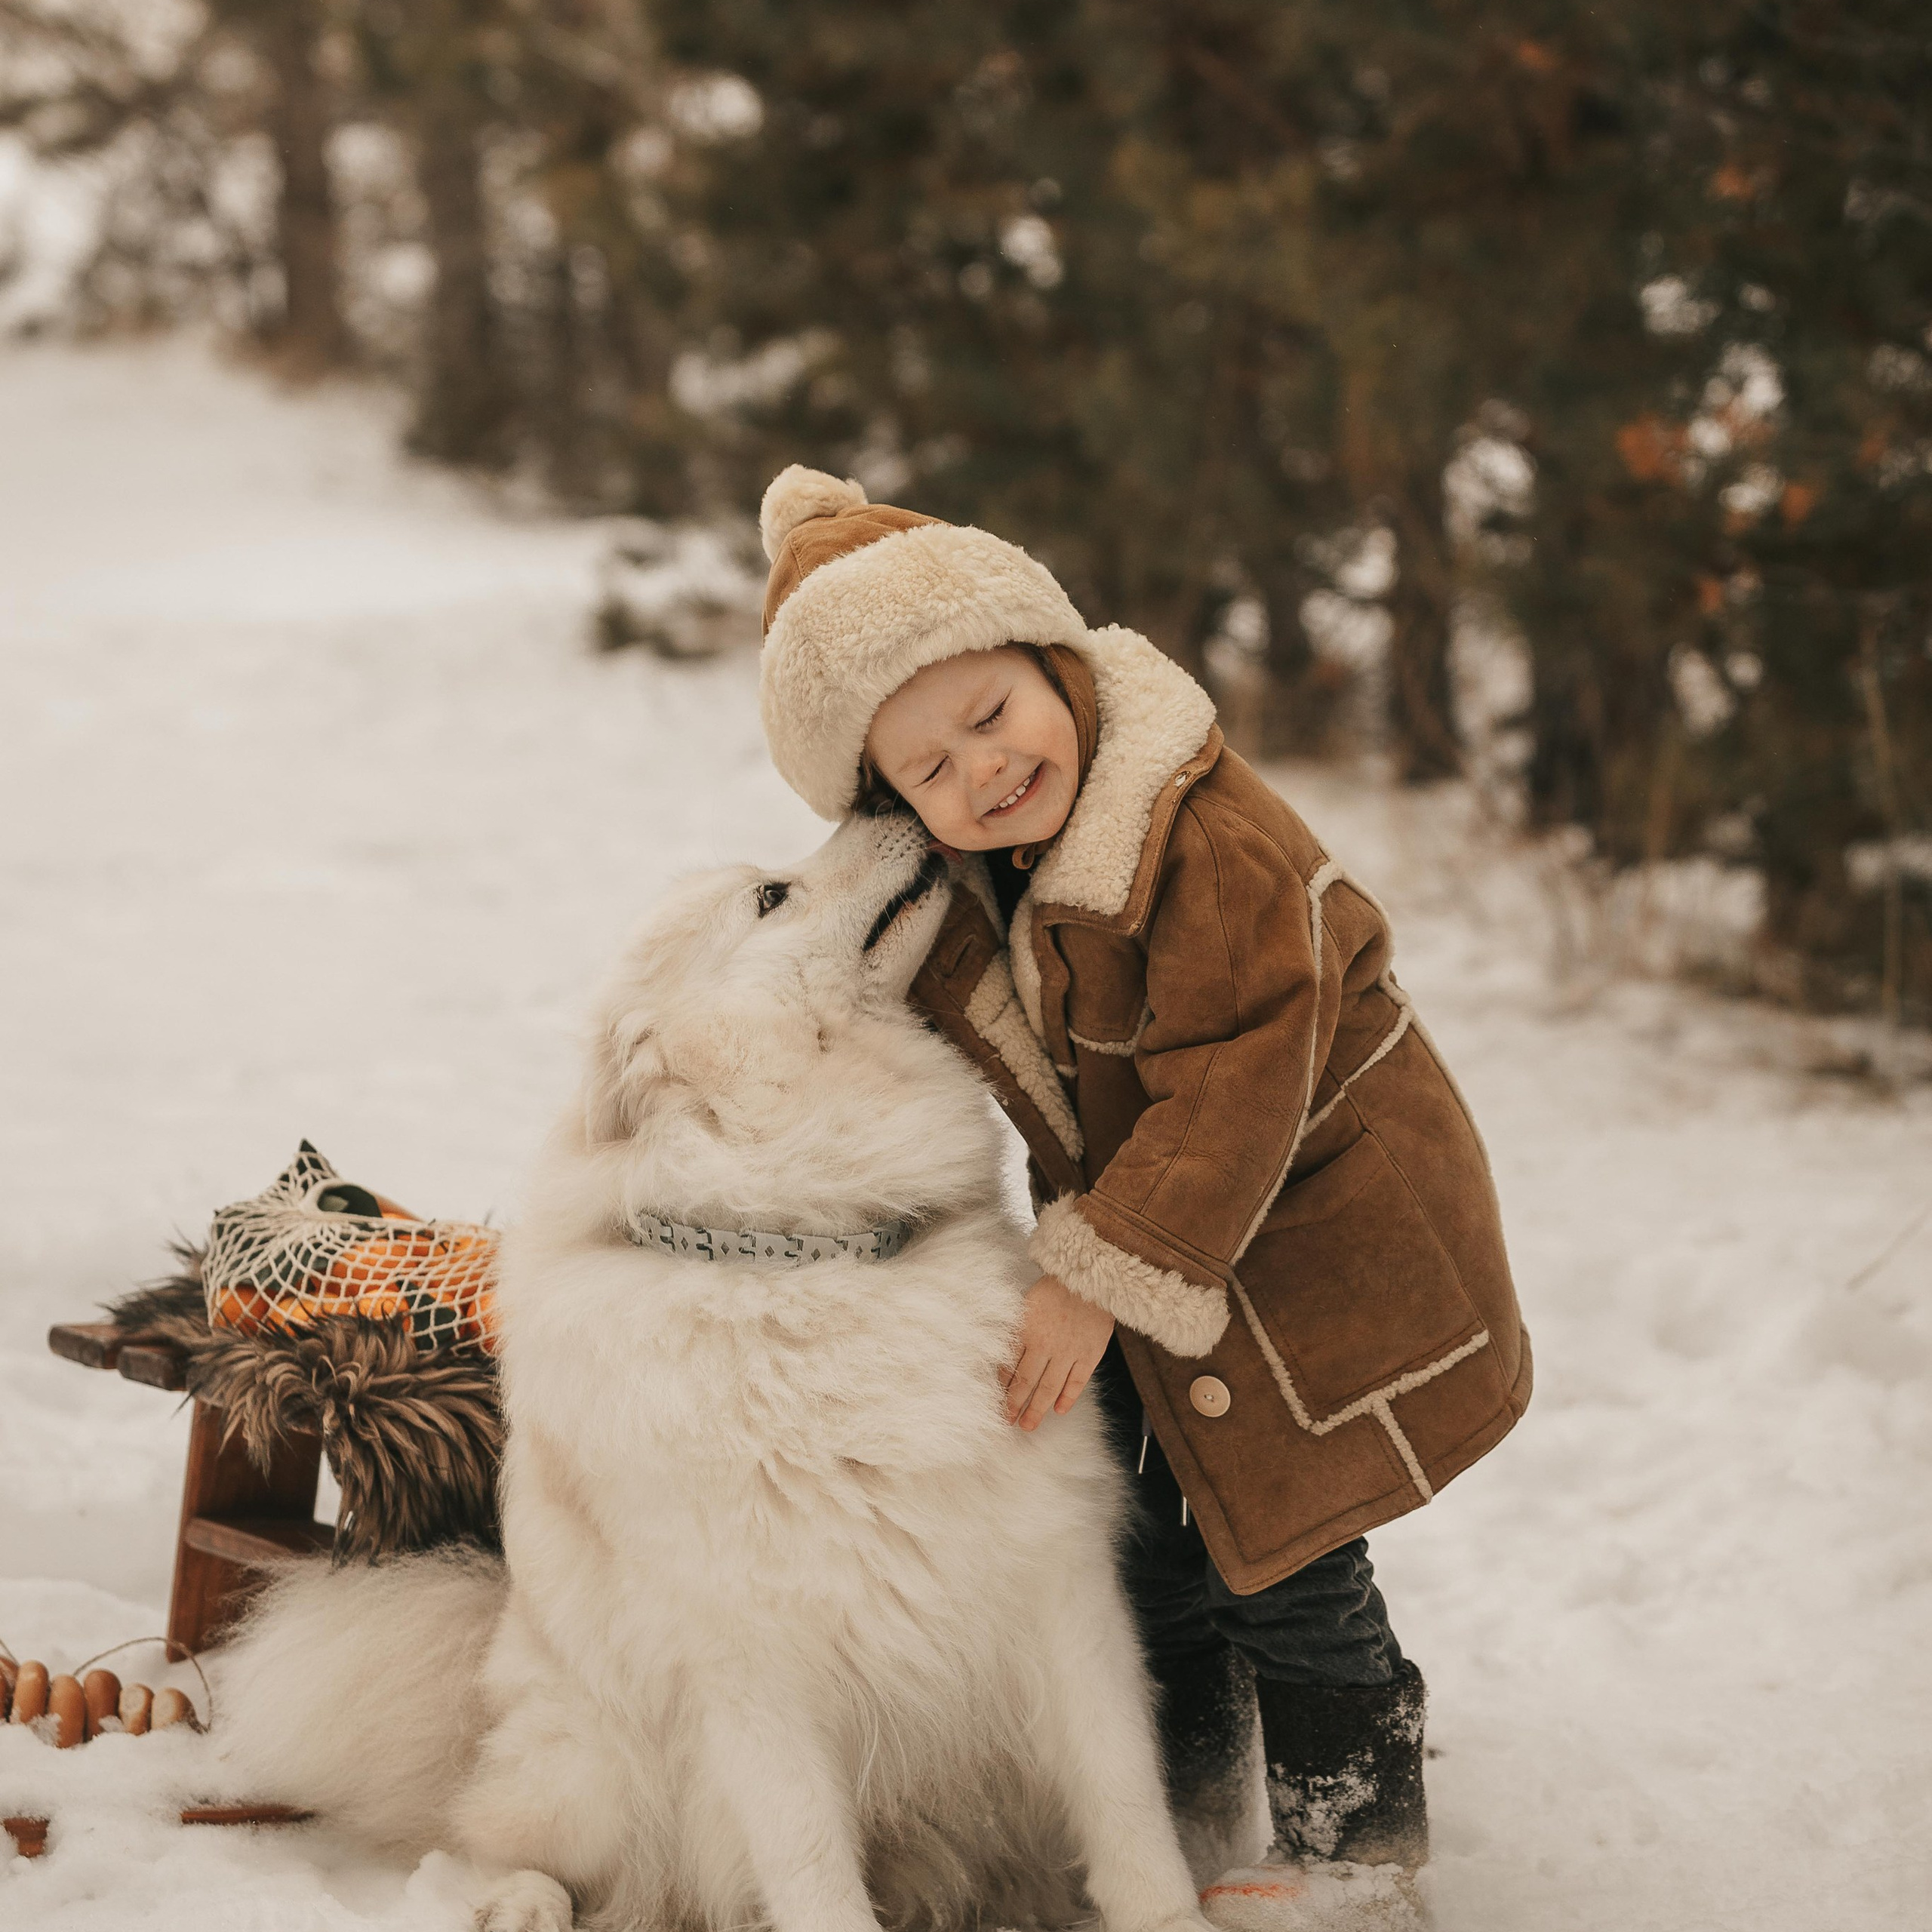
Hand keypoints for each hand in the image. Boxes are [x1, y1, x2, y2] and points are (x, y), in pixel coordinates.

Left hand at [1003, 1274, 1113, 1430]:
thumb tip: (1001, 1356)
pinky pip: (1077, 1382)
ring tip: (1028, 1425)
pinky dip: (1067, 1398)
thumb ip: (1014, 1330)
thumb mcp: (1025, 1304)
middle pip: (1027, 1383)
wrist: (1091, 1277)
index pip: (1010, 1368)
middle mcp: (1046, 1345)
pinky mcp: (1090, 1354)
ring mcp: (1069, 1351)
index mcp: (1026, 1330)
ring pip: (1049, 1388)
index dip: (1003, 1388)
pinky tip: (1059, 1410)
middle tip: (1008, 1421)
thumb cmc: (1055, 1288)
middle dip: (1015, 1405)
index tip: (997, 1403)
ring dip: (1037, 1409)